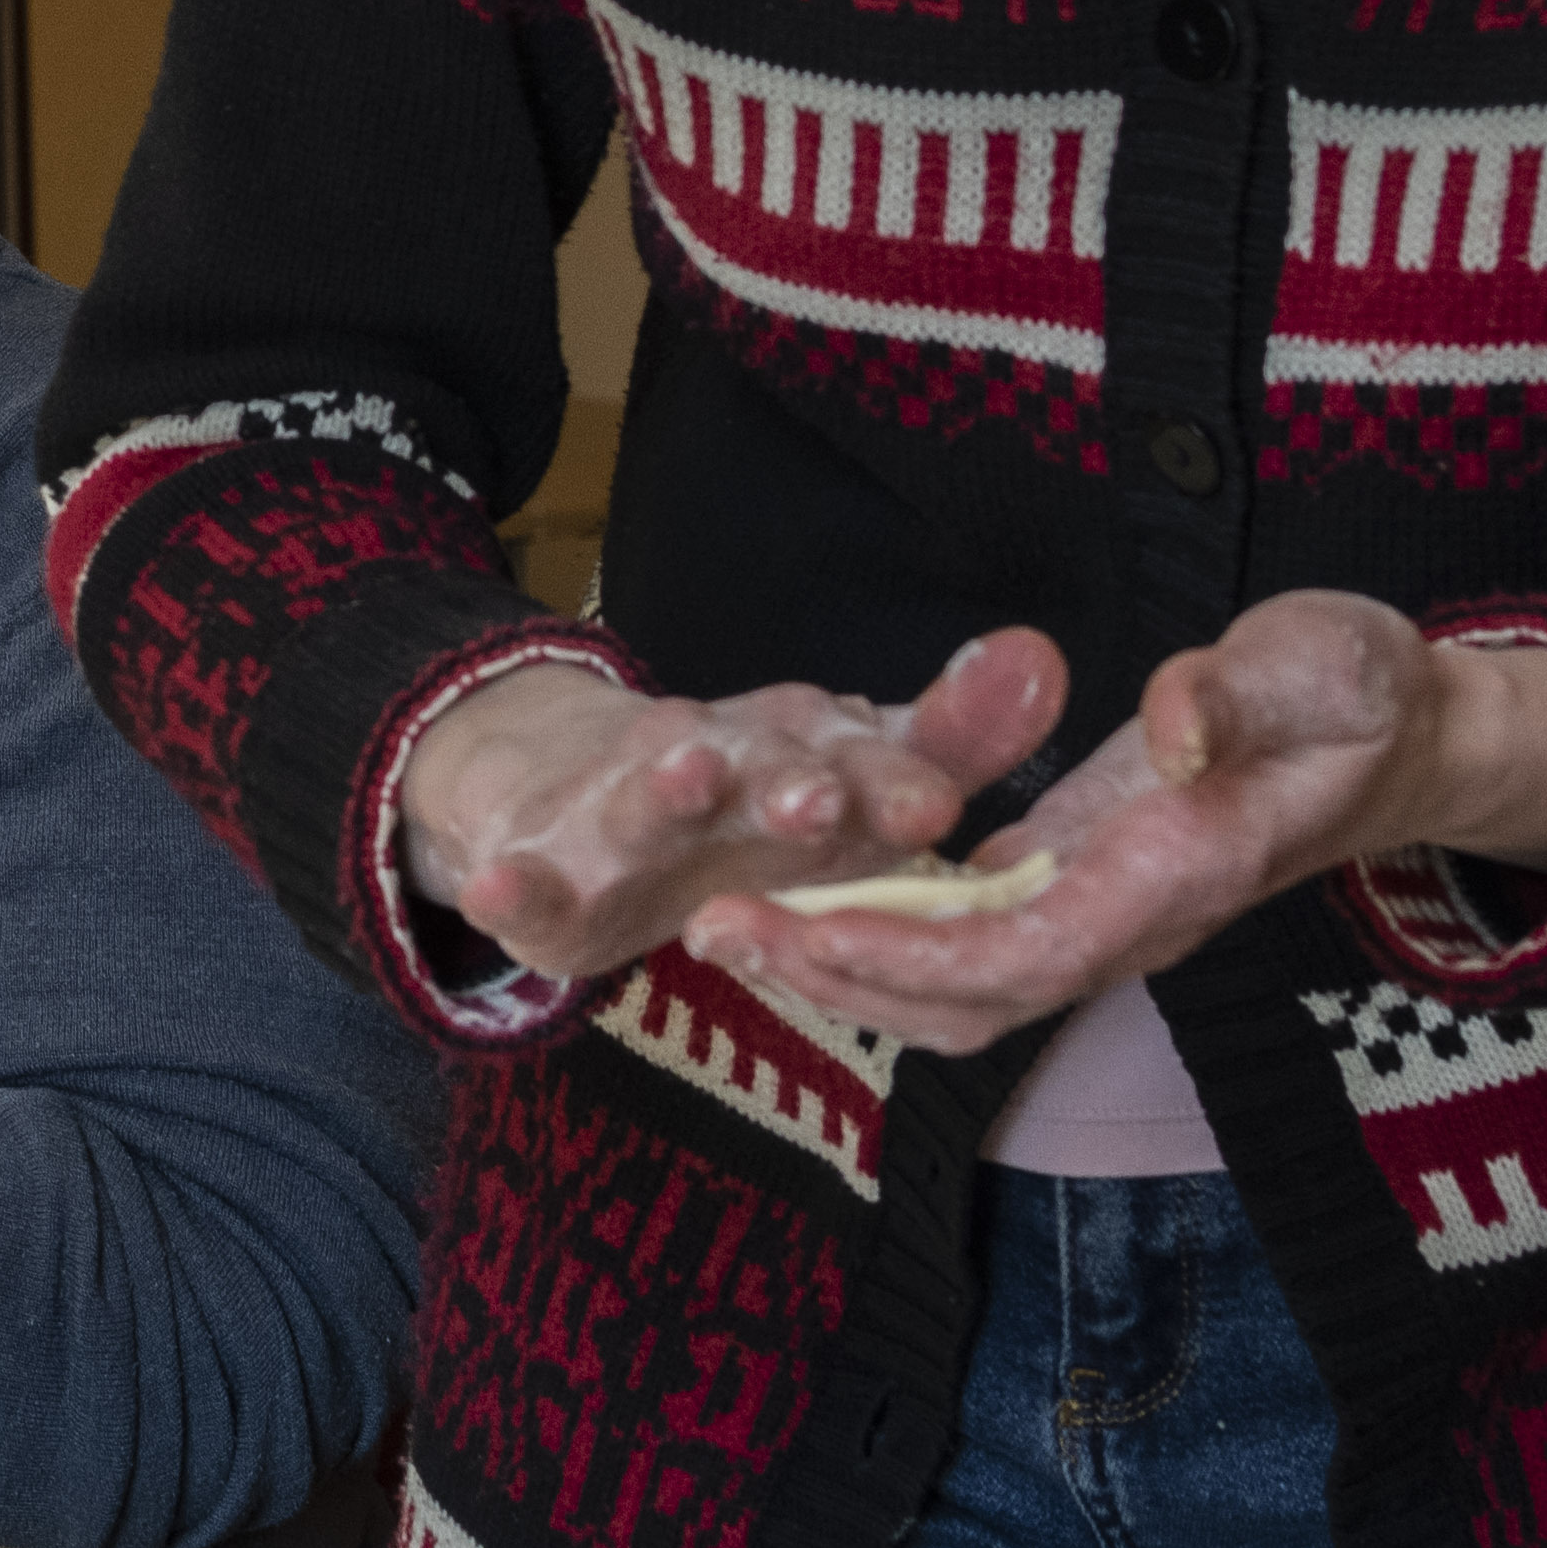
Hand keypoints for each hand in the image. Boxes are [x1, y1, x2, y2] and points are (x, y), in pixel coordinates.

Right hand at [395, 629, 1070, 990]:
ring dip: (665, 786)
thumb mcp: (840, 776)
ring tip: (686, 771)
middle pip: (752, 771)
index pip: (854, 759)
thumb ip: (941, 740)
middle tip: (819, 792)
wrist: (553, 787)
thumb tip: (1044, 658)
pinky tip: (501, 887)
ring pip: (644, 803)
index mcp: (794, 754)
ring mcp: (618, 815)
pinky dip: (510, 889)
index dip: (891, 779)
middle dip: (785, 781)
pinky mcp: (545, 872)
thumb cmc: (737, 797)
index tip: (936, 802)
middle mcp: (710, 769)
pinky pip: (528, 884)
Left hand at [694, 593, 1546, 1052]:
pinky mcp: (1067, 881)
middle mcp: (1129, 918)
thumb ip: (1242, 695)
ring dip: (838, 969)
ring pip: (953, 986)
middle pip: (967, 997)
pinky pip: (958, 940)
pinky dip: (871, 934)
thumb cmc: (1360, 694)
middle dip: (838, 978)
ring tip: (720, 928)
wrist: (1398, 738)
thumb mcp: (1323, 663)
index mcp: (1180, 872)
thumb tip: (1170, 726)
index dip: (912, 955)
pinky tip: (785, 898)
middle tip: (711, 931)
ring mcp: (1096, 910)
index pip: (1030, 951)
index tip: (805, 929)